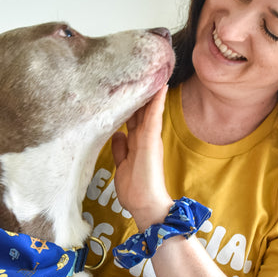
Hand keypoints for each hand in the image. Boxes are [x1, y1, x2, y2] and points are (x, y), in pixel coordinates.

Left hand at [111, 85, 172, 230]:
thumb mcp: (122, 165)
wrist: (146, 205)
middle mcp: (144, 138)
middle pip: (140, 110)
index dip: (131, 103)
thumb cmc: (135, 191)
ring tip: (152, 71)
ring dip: (150, 91)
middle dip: (139, 93)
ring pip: (148, 110)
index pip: (133, 119)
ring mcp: (149, 138)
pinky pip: (154, 117)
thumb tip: (117, 134)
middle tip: (139, 71)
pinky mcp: (152, 141)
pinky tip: (160, 87)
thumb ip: (121, 149)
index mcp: (137, 144)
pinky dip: (157, 102)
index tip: (128, 87)